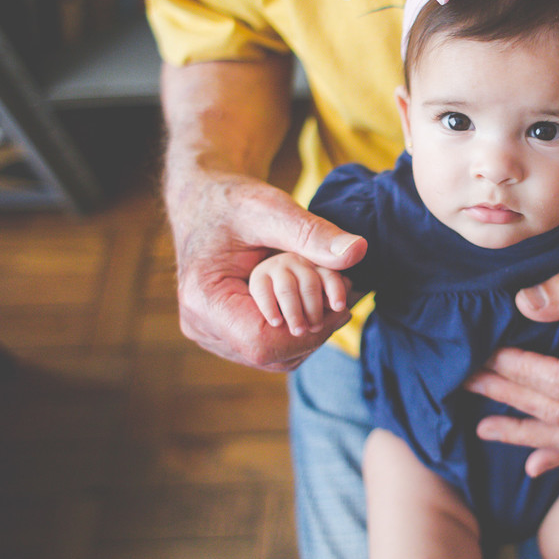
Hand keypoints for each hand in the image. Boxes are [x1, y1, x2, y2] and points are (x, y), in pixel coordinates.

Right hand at [169, 169, 366, 370]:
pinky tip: (315, 305)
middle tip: (344, 301)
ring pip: (271, 357)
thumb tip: (357, 251)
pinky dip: (296, 332)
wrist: (206, 201)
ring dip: (308, 334)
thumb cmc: (234, 201)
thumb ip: (312, 233)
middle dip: (313, 332)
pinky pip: (267, 348)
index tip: (343, 307)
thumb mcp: (273, 210)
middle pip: (269, 355)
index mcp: (203, 298)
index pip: (261, 343)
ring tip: (331, 301)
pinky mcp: (224, 333)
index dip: (309, 333)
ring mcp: (210, 333)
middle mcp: (200, 324)